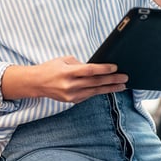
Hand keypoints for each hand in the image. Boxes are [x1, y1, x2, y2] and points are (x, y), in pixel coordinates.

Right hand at [1, 56, 127, 103]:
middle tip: (125, 77)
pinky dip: (99, 92)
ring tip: (122, 85)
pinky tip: (109, 89)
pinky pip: (89, 95)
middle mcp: (70, 85)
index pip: (89, 71)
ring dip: (110, 88)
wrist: (36, 83)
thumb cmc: (51, 68)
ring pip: (95, 91)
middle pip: (95, 82)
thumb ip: (80, 63)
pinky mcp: (72, 101)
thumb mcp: (64, 60)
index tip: (116, 67)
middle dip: (112, 80)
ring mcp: (71, 95)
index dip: (103, 69)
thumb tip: (96, 67)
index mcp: (68, 72)